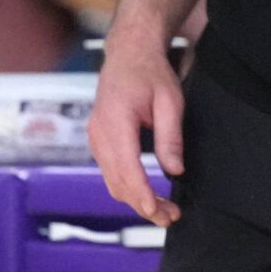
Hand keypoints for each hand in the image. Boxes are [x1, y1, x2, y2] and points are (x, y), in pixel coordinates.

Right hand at [91, 26, 185, 227]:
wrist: (128, 54)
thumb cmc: (150, 73)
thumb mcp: (170, 100)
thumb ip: (170, 136)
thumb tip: (174, 170)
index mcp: (115, 121)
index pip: (127, 169)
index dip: (142, 195)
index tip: (157, 212)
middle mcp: (100, 134)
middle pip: (118, 182)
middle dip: (143, 205)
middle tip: (170, 218)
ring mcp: (96, 138)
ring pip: (112, 181)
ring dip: (135, 200)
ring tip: (163, 212)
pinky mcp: (99, 141)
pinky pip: (110, 172)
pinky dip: (127, 187)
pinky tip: (146, 194)